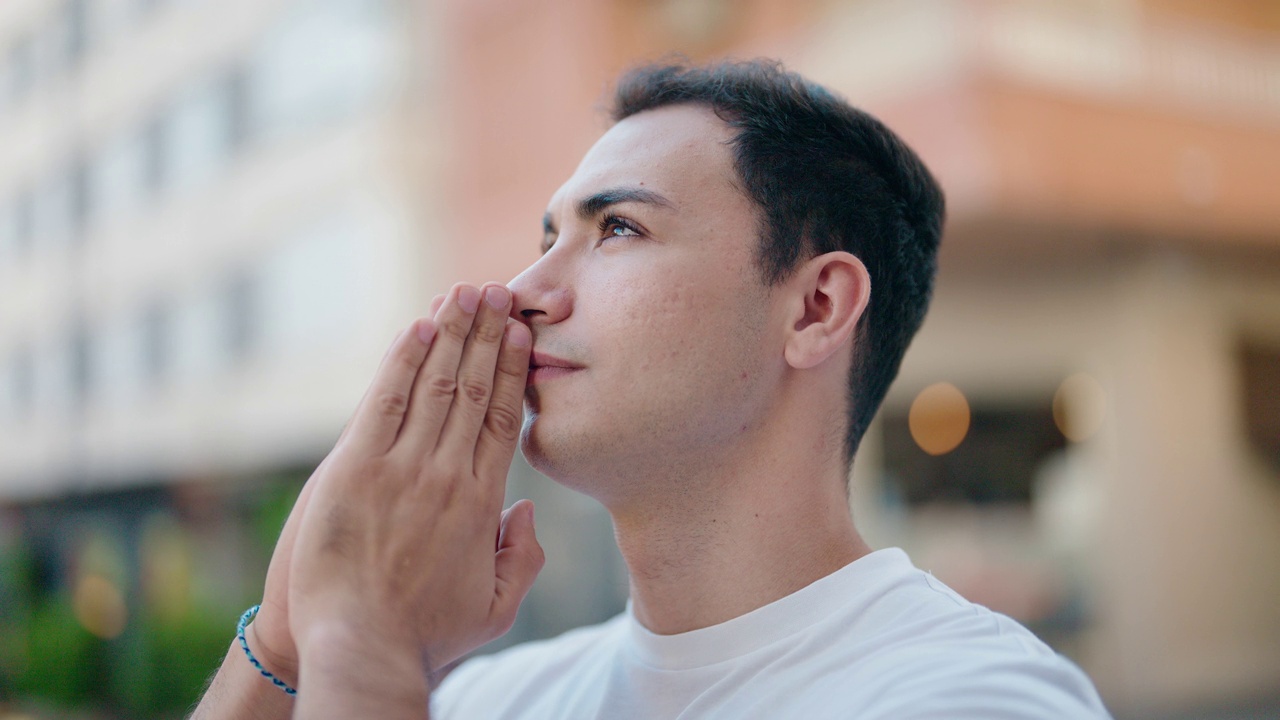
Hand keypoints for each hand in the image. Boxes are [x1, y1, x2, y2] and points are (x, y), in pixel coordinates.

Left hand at [287, 282, 542, 674]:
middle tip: (498, 291)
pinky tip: (418, 326)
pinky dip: (402, 359)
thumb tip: (526, 513)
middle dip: (486, 335)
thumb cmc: (427, 636)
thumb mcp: (495, 609)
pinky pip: (384, 400)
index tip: (518, 335)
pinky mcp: (353, 470)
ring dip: (451, 333)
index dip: (510, 371)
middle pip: (472, 389)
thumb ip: (522, 558)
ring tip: (465, 293)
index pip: (501, 420)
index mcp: (482, 504)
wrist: (362, 650)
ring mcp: (400, 470)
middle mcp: (446, 476)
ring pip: (433, 384)